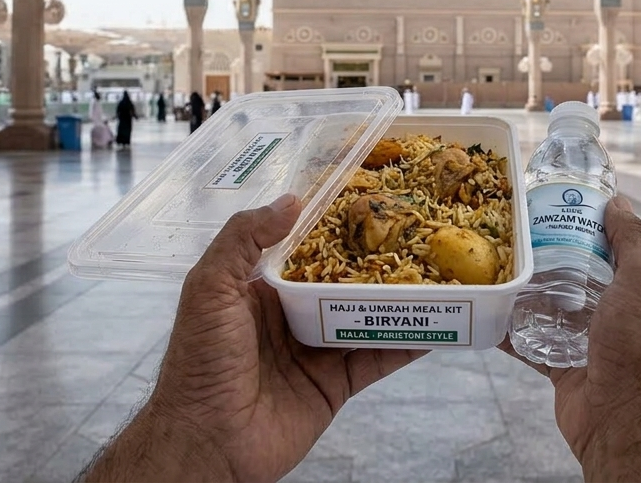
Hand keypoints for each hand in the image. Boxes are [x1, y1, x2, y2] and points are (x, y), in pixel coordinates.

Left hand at [82, 195, 424, 482]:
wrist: (208, 440)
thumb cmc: (201, 360)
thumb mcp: (210, 288)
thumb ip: (243, 239)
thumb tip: (292, 200)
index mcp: (261, 287)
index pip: (305, 248)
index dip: (336, 227)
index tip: (373, 199)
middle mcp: (292, 314)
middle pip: (343, 281)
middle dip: (377, 261)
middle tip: (419, 232)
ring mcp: (317, 351)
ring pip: (366, 316)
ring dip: (398, 299)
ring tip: (438, 272)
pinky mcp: (336, 386)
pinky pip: (377, 359)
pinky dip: (407, 343)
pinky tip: (436, 324)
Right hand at [504, 197, 640, 482]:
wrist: (623, 422)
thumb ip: (633, 239)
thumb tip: (619, 201)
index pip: (626, 243)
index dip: (597, 221)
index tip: (559, 201)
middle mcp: (629, 311)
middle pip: (588, 271)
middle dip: (556, 253)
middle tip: (518, 231)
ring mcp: (597, 340)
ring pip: (560, 305)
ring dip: (532, 290)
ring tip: (499, 263)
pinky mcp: (569, 365)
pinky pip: (536, 341)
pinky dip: (513, 330)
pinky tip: (489, 311)